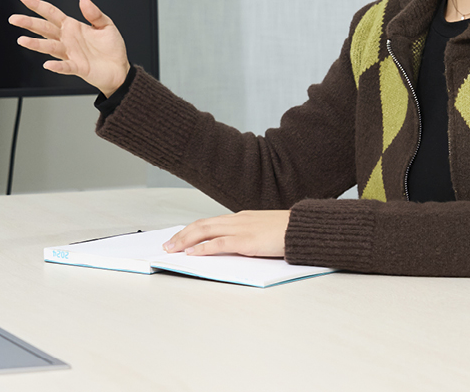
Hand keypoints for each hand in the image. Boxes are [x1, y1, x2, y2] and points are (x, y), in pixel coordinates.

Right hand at [9, 0, 130, 96]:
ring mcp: (70, 54)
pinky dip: (57, 66)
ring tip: (22, 40)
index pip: (51, 13)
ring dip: (36, 44)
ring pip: (50, 47)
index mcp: (72, 27)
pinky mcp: (78, 67)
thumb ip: (94, 13)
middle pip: (45, 29)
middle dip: (29, 23)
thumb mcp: (106, 25)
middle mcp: (67, 40)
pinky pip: (65, 66)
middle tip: (14, 18)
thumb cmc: (111, 48)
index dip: (37, 5)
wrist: (119, 69)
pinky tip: (48, 64)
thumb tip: (84, 0)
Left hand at [162, 210, 290, 257]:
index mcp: (240, 218)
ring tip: (172, 249)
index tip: (178, 238)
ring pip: (205, 231)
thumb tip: (234, 245)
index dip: (190, 230)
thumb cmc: (286, 232)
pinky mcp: (247, 241)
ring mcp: (241, 229)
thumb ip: (247, 235)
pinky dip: (203, 248)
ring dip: (185, 241)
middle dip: (181, 235)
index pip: (208, 221)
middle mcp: (237, 220)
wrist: (302, 228)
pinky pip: (220, 244)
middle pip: (201, 225)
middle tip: (167, 245)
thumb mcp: (262, 230)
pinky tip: (193, 253)